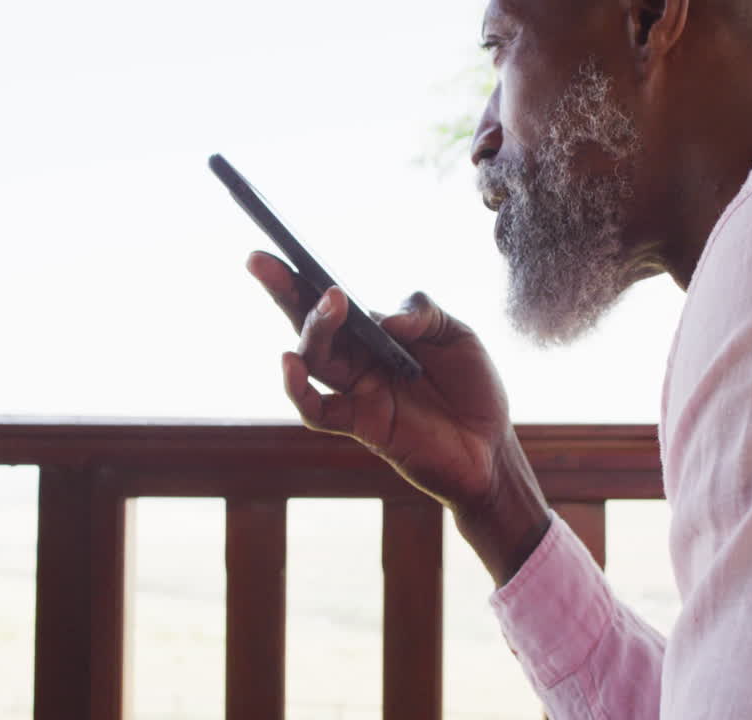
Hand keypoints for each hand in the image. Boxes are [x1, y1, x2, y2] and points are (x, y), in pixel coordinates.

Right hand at [247, 251, 549, 582]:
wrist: (492, 446)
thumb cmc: (473, 388)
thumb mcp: (458, 335)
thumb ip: (426, 314)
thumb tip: (387, 321)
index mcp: (376, 333)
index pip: (331, 301)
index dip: (300, 275)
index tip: (272, 246)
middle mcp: (359, 360)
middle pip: (310, 323)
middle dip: (283, 290)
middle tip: (260, 261)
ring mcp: (358, 392)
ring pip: (314, 358)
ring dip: (313, 329)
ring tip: (328, 305)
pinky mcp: (364, 426)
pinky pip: (319, 412)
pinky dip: (299, 390)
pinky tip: (291, 365)